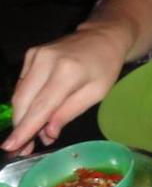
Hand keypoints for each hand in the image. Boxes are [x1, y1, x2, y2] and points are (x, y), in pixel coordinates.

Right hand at [1, 28, 126, 155]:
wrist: (103, 37)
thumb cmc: (105, 67)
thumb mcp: (96, 93)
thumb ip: (70, 112)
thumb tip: (47, 133)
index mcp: (66, 72)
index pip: (40, 107)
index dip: (25, 129)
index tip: (11, 146)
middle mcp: (45, 61)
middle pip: (23, 102)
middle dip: (20, 127)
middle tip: (22, 149)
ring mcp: (35, 56)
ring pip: (19, 94)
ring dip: (21, 117)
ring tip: (28, 138)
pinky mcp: (31, 55)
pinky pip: (23, 85)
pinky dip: (26, 102)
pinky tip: (35, 115)